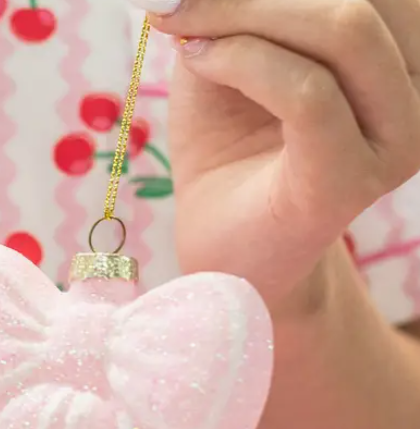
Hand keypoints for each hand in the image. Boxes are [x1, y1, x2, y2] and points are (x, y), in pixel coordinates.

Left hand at [133, 0, 419, 308]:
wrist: (225, 252)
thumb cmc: (226, 156)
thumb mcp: (228, 65)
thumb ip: (240, 15)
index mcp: (399, 61)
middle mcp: (415, 97)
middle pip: (364, 1)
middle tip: (183, 2)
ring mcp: (393, 142)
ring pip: (345, 31)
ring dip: (250, 16)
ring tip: (188, 32)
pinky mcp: (349, 180)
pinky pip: (309, 92)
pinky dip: (243, 60)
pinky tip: (198, 60)